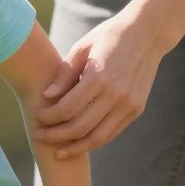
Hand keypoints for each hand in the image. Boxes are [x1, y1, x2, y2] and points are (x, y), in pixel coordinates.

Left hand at [33, 10, 165, 157]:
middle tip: (38, 135)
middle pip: (79, 128)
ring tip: (57, 151)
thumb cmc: (108, 37)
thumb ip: (64, 74)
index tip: (36, 116)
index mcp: (99, 77)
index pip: (67, 108)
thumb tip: (45, 97)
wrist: (148, 34)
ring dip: (74, 148)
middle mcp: (116, 94)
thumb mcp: (82, 48)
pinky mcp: (136, 110)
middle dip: (55, 135)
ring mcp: (129, 104)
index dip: (48, 117)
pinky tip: (77, 142)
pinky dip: (93, 141)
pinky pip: (111, 133)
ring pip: (97, 138)